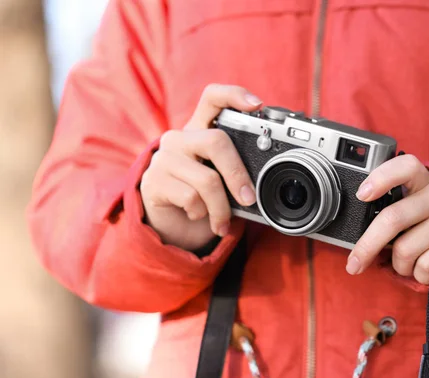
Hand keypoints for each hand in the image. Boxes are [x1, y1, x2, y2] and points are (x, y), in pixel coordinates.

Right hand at [140, 84, 262, 250]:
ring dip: (221, 208)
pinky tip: (197, 215)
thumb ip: (238, 168)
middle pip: (217, 142)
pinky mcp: (153, 181)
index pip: (213, 97)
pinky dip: (202, 214)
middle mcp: (180, 137)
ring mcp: (165, 158)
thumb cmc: (203, 194)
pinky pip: (191, 198)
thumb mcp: (221, 176)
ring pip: (207, 179)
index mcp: (200, 129)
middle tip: (249, 198)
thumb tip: (266, 180)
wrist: (171, 221)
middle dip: (237, 175)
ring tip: (223, 220)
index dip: (234, 95)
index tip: (257, 105)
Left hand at [346, 154, 428, 283]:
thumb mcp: (419, 202)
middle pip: (392, 219)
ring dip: (398, 265)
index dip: (381, 178)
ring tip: (407, 261)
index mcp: (424, 180)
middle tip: (353, 264)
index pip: (404, 167)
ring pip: (404, 251)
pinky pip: (423, 268)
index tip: (362, 195)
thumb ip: (396, 206)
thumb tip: (358, 232)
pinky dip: (417, 275)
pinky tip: (424, 267)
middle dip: (366, 247)